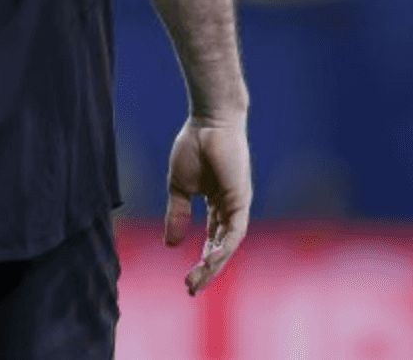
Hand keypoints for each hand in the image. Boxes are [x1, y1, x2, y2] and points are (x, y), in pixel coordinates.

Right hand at [164, 116, 251, 294]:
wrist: (207, 123)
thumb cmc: (193, 147)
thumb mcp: (179, 187)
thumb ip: (177, 214)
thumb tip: (171, 244)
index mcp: (217, 205)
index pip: (212, 240)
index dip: (201, 262)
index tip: (186, 282)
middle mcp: (232, 210)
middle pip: (222, 248)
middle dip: (207, 271)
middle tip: (191, 289)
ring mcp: (238, 206)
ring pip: (229, 244)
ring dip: (214, 264)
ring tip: (197, 280)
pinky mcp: (241, 200)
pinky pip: (234, 231)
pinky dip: (223, 247)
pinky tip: (210, 259)